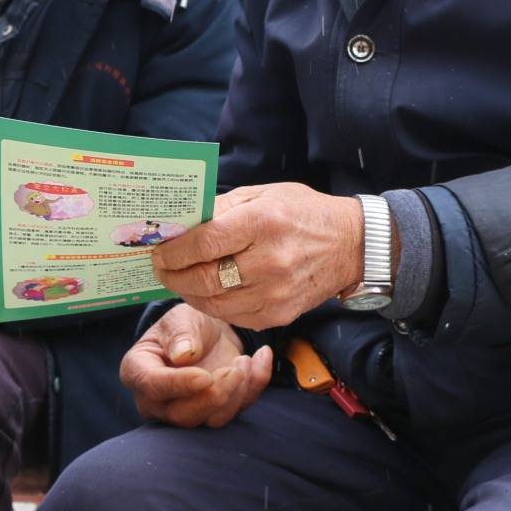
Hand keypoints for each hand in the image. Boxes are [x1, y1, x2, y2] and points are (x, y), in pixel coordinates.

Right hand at [120, 304, 272, 429]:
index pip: (152, 386)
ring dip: (236, 393)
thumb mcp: (180, 318)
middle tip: (234, 369)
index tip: (204, 376)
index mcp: (139, 372)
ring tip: (244, 359)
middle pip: (183, 415)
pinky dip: (255, 386)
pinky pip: (237, 410)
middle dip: (214, 395)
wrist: (209, 332)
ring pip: (212, 419)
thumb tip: (182, 355)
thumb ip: (180, 333)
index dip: (178, 385)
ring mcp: (188, 411)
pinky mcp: (216, 412)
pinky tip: (261, 357)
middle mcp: (158, 400)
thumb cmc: (185, 325)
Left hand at [151, 183, 362, 329]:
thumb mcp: (262, 194)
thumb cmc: (303, 213)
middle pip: (204, 278)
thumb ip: (222, 208)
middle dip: (173, 276)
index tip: (159, 250)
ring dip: (189, 294)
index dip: (174, 250)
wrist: (351, 245)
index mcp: (262, 223)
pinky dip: (214, 306)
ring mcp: (276, 293)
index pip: (205, 243)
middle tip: (161, 268)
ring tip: (180, 280)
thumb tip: (183, 223)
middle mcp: (269, 261)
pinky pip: (234, 316)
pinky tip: (207, 292)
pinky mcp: (280, 315)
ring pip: (214, 304)